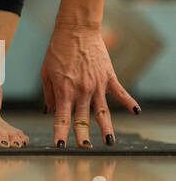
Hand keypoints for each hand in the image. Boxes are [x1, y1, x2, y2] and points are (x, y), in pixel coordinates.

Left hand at [40, 26, 140, 147]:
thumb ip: (49, 93)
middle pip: (82, 119)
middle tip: (84, 150)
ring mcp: (96, 85)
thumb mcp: (46, 72)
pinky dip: (128, 102)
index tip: (59, 146)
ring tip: (109, 143)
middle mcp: (81, 91)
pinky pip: (120, 92)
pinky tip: (136, 112)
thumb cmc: (57, 50)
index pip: (61, 118)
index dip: (60, 133)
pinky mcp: (108, 76)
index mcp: (64, 91)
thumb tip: (48, 111)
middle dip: (82, 136)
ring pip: (102, 111)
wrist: (75, 30)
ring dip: (106, 128)